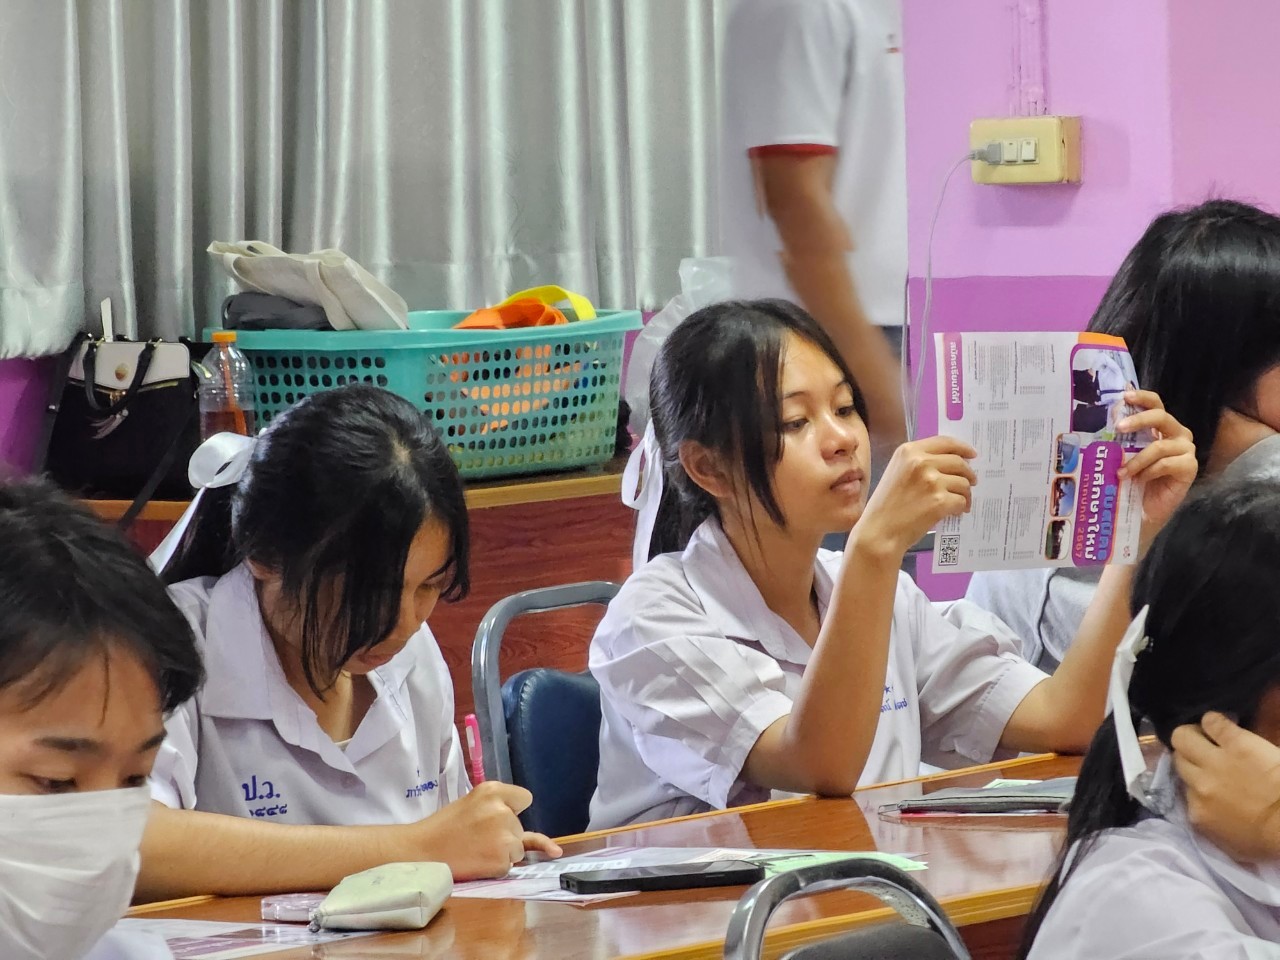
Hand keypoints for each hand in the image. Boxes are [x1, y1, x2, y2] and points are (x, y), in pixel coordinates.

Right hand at [399, 781, 562, 879]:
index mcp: (492, 790)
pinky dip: (496, 867)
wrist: (421, 852)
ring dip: (501, 852)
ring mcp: (504, 835)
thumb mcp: (473, 806)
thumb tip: (555, 850)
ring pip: (517, 848)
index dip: (510, 811)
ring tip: (473, 848)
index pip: (524, 798)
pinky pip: (509, 865)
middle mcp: (502, 810)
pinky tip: (476, 861)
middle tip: (473, 836)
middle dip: (503, 834)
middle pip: (519, 827)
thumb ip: (507, 813)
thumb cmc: (445, 828)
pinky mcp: (501, 858)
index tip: (492, 816)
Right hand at [853, 436, 976, 556]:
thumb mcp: (896, 472)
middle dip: (968, 473)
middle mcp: (921, 462)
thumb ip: (919, 462)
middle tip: (971, 483)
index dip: (962, 448)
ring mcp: (931, 481)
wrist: (879, 532)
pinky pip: (961, 500)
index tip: (972, 454)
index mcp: (908, 451)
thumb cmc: (885, 506)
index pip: (945, 442)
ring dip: (965, 494)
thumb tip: (950, 463)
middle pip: (958, 462)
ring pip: (963, 483)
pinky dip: (961, 508)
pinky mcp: (940, 501)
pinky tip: (954, 513)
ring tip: (959, 503)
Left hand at [1114, 390, 1196, 528]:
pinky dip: (1149, 471)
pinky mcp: (1190, 467)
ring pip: (1159, 446)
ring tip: (1120, 473)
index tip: (1125, 396)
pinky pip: (1166, 464)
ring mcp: (1186, 450)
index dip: (1143, 397)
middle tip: (1119, 427)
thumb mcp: (1125, 455)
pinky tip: (1139, 480)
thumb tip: (1103, 422)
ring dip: (1136, 460)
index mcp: (1161, 427)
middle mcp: (1177, 434)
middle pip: (1161, 417)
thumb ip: (1122, 439)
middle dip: (1138, 420)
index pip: (1156, 404)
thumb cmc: (1134, 480)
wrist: (1143, 509)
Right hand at [1172, 712, 1279, 862]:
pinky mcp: (1235, 742)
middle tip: (1202, 756)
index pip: (1183, 790)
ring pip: (1183, 737)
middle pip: (1179, 760)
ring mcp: (1215, 760)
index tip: (1203, 781)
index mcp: (1198, 812)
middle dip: (1188, 757)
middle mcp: (1199, 784)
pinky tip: (1220, 724)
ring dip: (1193, 735)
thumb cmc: (1270, 840)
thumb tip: (1202, 812)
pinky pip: (1212, 722)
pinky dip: (1214, 721)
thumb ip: (1211, 827)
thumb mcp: (1232, 846)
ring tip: (1204, 735)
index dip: (1193, 782)